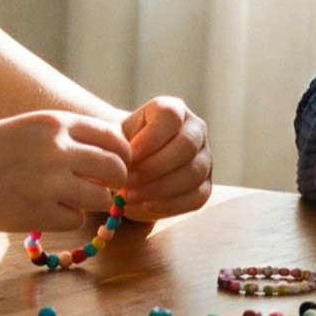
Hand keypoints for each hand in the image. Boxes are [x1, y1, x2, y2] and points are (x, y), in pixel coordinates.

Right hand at [0, 110, 130, 231]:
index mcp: (55, 123)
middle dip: (115, 182)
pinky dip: (67, 219)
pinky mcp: (39, 213)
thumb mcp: (28, 128)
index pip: (113, 137)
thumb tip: (108, 155)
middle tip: (103, 189)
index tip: (115, 165)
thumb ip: (65, 137)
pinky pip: (76, 220)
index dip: (120, 154)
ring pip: (101, 198)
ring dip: (91, 203)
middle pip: (116, 169)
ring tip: (68, 200)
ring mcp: (49, 183)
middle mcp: (57, 150)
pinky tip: (47, 212)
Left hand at [119, 96, 211, 218]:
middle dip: (153, 168)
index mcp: (173, 109)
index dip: (150, 138)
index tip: (128, 157)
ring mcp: (205, 157)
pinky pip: (197, 197)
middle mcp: (195, 129)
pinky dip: (171, 205)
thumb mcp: (115, 141)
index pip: (170, 116)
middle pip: (186, 144)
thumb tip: (109, 167)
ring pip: (192, 173)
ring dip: (158, 189)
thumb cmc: (123, 150)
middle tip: (126, 183)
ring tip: (130, 197)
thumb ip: (113, 148)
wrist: (133, 169)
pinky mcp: (206, 184)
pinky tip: (148, 206)